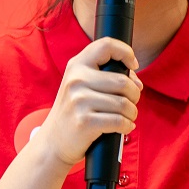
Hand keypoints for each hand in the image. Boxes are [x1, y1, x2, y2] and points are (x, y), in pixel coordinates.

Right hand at [34, 38, 141, 169]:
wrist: (52, 143)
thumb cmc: (73, 113)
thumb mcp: (81, 87)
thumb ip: (106, 78)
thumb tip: (137, 82)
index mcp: (77, 66)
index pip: (106, 45)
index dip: (126, 52)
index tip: (133, 66)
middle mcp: (77, 80)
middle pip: (123, 81)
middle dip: (135, 94)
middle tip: (130, 103)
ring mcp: (79, 101)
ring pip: (124, 103)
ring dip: (132, 113)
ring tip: (127, 117)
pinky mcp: (85, 122)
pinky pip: (120, 121)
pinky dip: (127, 126)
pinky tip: (124, 127)